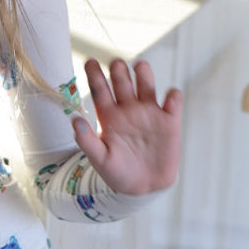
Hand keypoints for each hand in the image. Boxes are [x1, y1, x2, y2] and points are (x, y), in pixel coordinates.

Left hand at [72, 57, 181, 195]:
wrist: (144, 187)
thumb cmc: (118, 173)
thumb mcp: (100, 160)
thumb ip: (87, 141)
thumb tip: (74, 121)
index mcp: (109, 116)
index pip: (100, 90)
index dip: (94, 75)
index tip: (90, 61)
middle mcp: (128, 109)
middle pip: (123, 82)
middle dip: (119, 70)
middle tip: (116, 64)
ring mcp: (149, 113)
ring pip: (147, 85)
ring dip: (144, 74)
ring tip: (140, 66)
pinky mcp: (169, 122)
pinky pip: (173, 103)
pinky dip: (173, 97)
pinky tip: (170, 98)